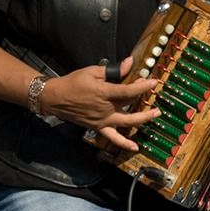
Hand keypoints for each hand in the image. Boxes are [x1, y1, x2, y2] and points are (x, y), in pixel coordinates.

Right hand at [39, 56, 159, 150]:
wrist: (54, 98)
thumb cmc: (73, 82)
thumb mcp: (92, 71)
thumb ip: (113, 70)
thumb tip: (130, 63)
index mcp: (104, 93)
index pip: (129, 91)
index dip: (143, 86)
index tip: (153, 82)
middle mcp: (106, 108)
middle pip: (131, 105)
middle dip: (144, 99)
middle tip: (154, 94)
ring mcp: (103, 120)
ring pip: (127, 122)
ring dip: (143, 119)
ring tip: (155, 114)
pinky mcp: (98, 127)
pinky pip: (113, 138)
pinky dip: (124, 143)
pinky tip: (135, 147)